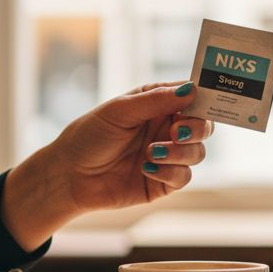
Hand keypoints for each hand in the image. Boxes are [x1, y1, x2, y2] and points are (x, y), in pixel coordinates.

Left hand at [2, 81, 212, 249]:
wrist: (69, 176)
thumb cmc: (89, 136)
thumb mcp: (119, 111)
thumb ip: (155, 100)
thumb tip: (191, 90)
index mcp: (158, 105)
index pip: (192, 97)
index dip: (202, 99)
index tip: (199, 103)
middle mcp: (166, 129)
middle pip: (203, 126)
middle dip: (196, 129)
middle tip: (176, 132)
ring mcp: (168, 156)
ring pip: (197, 152)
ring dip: (180, 152)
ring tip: (151, 153)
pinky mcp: (163, 182)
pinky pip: (184, 177)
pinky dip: (170, 172)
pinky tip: (146, 168)